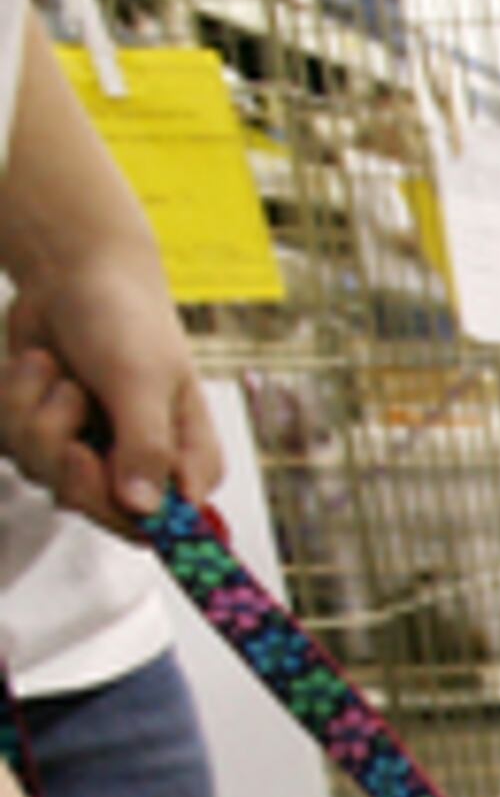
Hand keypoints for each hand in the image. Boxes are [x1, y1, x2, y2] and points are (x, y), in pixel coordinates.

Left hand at [0, 260, 222, 527]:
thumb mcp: (142, 380)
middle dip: (64, 453)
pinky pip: (15, 448)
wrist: (72, 271)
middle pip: (95, 507)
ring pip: (45, 474)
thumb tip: (146, 511)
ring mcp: (92, 452)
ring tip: (55, 373)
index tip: (85, 459)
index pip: (164, 526)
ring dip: (35, 415)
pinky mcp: (48, 436)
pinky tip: (35, 369)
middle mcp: (141, 465)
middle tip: (68, 403)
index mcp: (186, 461)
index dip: (118, 507)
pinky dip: (14, 402)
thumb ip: (146, 447)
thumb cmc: (125, 317)